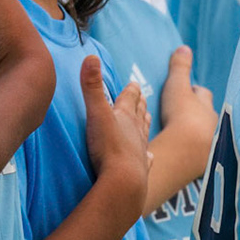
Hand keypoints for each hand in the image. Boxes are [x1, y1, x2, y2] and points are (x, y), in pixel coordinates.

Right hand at [82, 54, 148, 220]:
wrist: (125, 182)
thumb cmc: (109, 147)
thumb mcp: (97, 113)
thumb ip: (91, 86)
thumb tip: (90, 56)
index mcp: (125, 116)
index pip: (129, 98)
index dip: (131, 89)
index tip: (134, 82)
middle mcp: (136, 132)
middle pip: (139, 114)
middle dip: (139, 104)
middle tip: (142, 97)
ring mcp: (140, 151)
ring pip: (144, 133)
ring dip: (145, 124)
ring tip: (147, 117)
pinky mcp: (140, 169)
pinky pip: (145, 159)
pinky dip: (147, 155)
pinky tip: (149, 156)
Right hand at [159, 46, 216, 150]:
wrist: (186, 151)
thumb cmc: (181, 115)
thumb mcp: (177, 86)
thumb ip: (180, 67)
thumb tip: (184, 48)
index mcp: (206, 106)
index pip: (203, 94)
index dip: (194, 91)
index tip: (185, 91)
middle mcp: (212, 124)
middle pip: (206, 115)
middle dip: (196, 113)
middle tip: (181, 114)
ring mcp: (210, 144)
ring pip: (205, 135)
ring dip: (195, 134)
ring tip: (180, 135)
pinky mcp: (203, 163)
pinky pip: (198, 154)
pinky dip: (192, 152)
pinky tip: (182, 154)